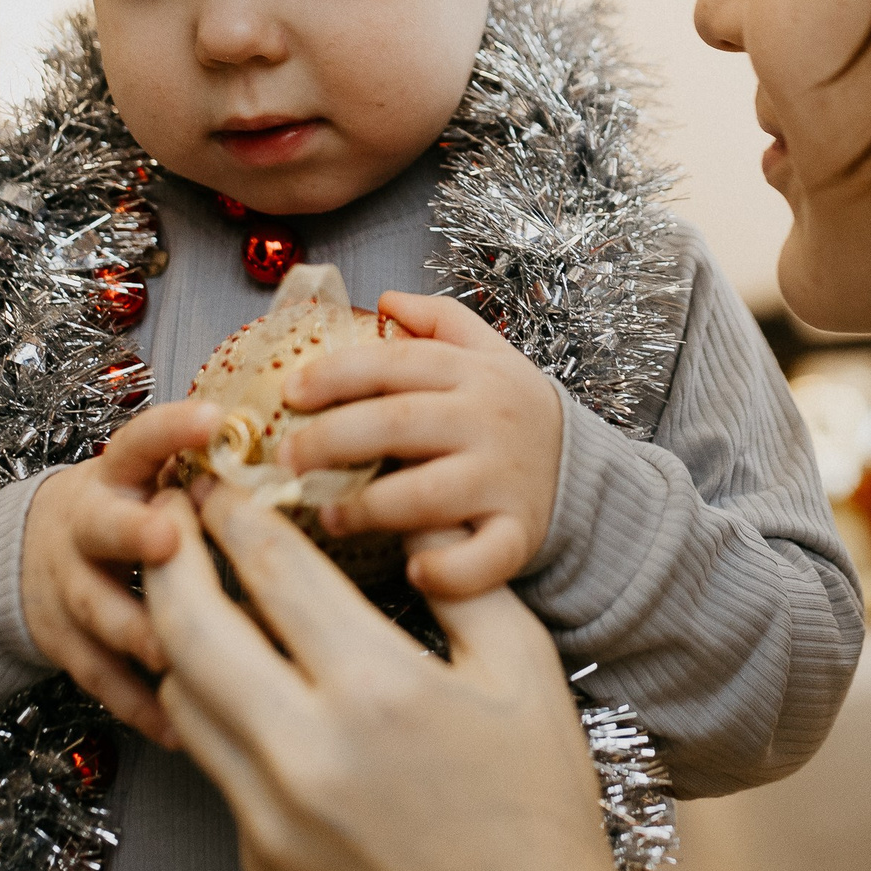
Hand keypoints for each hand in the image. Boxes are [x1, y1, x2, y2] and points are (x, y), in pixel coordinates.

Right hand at [20, 400, 216, 744]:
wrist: (33, 552)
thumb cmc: (126, 512)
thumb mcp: (149, 479)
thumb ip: (202, 475)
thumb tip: (299, 464)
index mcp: (119, 475)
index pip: (139, 440)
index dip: (172, 429)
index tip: (213, 418)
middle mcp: (87, 525)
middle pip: (104, 526)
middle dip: (136, 532)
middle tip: (170, 538)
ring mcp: (69, 584)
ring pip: (99, 609)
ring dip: (141, 631)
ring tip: (184, 654)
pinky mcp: (62, 642)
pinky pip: (100, 677)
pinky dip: (139, 704)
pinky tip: (180, 726)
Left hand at [143, 487, 621, 870]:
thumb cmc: (537, 807)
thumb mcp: (524, 674)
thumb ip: (465, 582)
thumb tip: (419, 522)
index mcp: (380, 690)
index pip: (275, 574)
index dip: (237, 515)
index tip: (222, 482)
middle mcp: (307, 750)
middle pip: (192, 629)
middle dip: (172, 560)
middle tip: (174, 522)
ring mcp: (272, 813)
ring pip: (183, 698)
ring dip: (181, 637)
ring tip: (196, 596)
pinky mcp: (259, 858)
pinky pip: (217, 764)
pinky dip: (220, 713)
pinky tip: (246, 688)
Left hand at [283, 291, 564, 597]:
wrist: (582, 469)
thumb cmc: (512, 411)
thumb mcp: (488, 352)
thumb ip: (439, 319)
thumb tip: (386, 299)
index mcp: (473, 373)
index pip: (394, 364)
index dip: (336, 376)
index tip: (291, 393)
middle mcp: (487, 422)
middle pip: (398, 424)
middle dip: (332, 441)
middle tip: (288, 461)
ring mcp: (503, 481)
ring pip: (426, 495)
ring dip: (367, 507)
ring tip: (327, 513)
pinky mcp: (518, 535)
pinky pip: (481, 559)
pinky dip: (447, 570)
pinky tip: (414, 571)